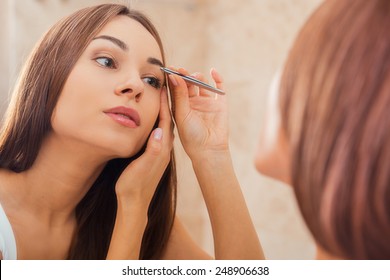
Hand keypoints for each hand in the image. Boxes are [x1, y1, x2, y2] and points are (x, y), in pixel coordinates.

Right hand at [115, 87, 173, 209]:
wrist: (134, 204)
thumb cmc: (134, 186)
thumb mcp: (141, 167)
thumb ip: (152, 150)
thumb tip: (159, 132)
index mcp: (162, 149)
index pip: (166, 121)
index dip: (165, 103)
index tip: (164, 86)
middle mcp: (164, 149)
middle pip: (168, 121)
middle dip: (167, 103)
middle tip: (166, 87)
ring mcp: (160, 153)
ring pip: (164, 127)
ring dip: (164, 112)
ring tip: (161, 97)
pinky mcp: (154, 157)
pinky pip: (159, 134)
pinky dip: (158, 122)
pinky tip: (154, 120)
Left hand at [168, 67, 228, 158]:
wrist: (208, 149)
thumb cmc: (191, 136)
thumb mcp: (182, 114)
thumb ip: (179, 95)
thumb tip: (175, 75)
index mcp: (180, 105)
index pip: (176, 87)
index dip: (173, 77)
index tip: (169, 68)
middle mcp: (193, 102)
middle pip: (189, 83)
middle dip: (185, 76)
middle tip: (182, 70)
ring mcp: (207, 102)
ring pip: (202, 84)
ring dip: (198, 77)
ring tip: (196, 78)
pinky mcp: (220, 103)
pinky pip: (219, 88)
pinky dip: (218, 78)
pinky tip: (213, 71)